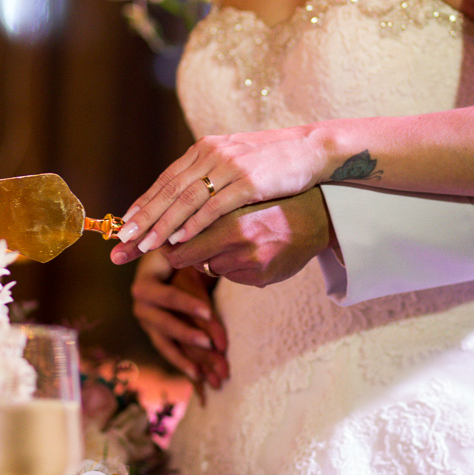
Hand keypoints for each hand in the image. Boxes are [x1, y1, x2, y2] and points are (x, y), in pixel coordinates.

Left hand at [115, 126, 326, 255]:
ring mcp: (228, 167)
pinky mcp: (247, 182)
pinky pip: (213, 207)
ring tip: (144, 246)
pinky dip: (194, 224)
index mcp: (205, 149)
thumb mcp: (236, 158)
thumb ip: (211, 171)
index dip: (144, 203)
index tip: (124, 224)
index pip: (167, 180)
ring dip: (163, 225)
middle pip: (169, 191)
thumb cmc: (275, 159)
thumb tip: (188, 190)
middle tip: (122, 240)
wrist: (312, 149)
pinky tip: (179, 239)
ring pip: (186, 200)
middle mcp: (211, 154)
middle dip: (143, 218)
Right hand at [129, 251, 228, 391]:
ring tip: (204, 372)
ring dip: (185, 358)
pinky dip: (183, 364)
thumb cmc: (178, 256)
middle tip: (210, 344)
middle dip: (188, 335)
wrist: (166, 265)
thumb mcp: (180, 255)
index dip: (187, 304)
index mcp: (145, 283)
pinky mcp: (156, 335)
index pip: (167, 296)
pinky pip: (169, 352)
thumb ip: (189, 261)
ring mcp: (147, 324)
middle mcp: (141, 306)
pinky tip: (199, 377)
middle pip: (165, 324)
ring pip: (166, 344)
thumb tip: (205, 262)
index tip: (209, 312)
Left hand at [161, 188, 332, 288]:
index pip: (178, 240)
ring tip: (233, 240)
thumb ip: (203, 209)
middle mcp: (237, 239)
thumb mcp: (235, 197)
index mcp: (226, 214)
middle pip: (187, 258)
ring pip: (210, 267)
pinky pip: (232, 277)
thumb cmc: (268, 201)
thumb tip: (165, 228)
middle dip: (181, 254)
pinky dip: (234, 267)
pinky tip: (251, 251)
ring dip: (213, 258)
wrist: (315, 215)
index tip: (158, 240)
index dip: (165, 242)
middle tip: (180, 247)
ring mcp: (250, 261)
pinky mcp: (261, 278)